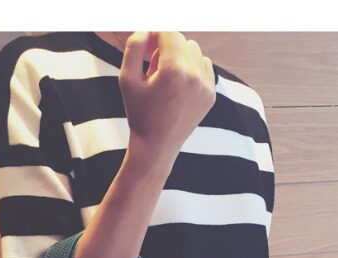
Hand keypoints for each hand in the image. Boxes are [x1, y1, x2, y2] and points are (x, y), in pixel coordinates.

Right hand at [119, 31, 216, 164]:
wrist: (157, 146)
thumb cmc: (139, 113)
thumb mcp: (126, 79)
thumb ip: (134, 47)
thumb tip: (148, 30)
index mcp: (174, 70)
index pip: (169, 33)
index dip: (155, 36)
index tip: (146, 49)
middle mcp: (194, 76)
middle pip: (182, 40)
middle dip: (166, 46)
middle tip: (152, 66)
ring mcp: (206, 86)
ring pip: (194, 50)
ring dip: (180, 56)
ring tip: (166, 76)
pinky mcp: (211, 95)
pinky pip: (204, 66)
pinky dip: (192, 68)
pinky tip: (179, 83)